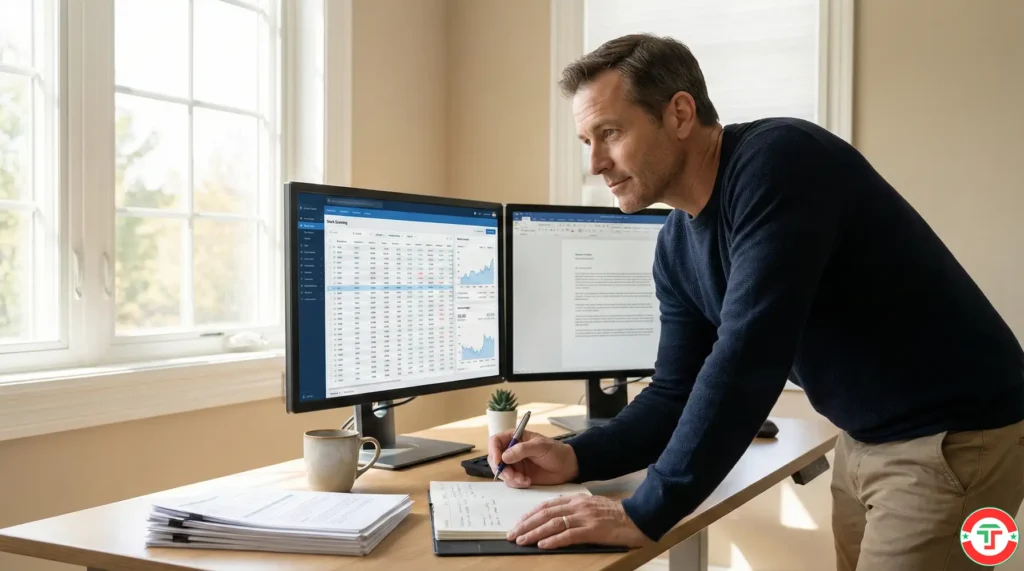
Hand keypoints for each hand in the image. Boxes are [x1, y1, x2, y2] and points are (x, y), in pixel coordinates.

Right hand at [487, 429, 578, 487]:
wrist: (568, 467)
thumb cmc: (556, 452)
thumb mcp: (540, 446)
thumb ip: (522, 450)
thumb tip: (504, 456)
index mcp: (515, 438)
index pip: (496, 441)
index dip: (494, 450)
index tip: (499, 461)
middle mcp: (512, 451)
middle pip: (495, 459)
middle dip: (501, 469)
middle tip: (511, 475)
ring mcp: (515, 464)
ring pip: (502, 472)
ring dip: (510, 478)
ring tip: (523, 479)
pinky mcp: (519, 476)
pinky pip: (510, 481)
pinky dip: (516, 483)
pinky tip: (527, 481)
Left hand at [507, 494, 652, 549]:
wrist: (636, 517)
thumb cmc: (613, 514)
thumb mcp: (590, 506)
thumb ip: (573, 509)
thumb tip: (554, 518)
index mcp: (576, 499)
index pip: (547, 505)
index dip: (530, 514)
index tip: (518, 522)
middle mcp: (577, 506)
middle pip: (546, 514)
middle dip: (526, 524)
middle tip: (512, 533)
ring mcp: (584, 518)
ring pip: (553, 524)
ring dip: (534, 533)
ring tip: (521, 540)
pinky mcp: (592, 530)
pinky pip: (568, 535)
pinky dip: (553, 540)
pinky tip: (542, 545)